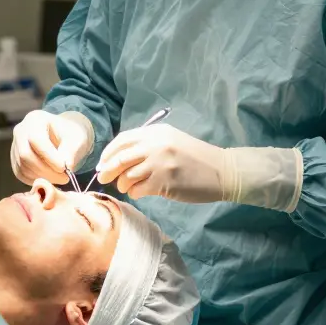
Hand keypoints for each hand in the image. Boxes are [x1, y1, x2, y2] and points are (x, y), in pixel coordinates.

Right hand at [10, 110, 93, 184]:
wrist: (63, 135)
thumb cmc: (70, 134)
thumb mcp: (77, 139)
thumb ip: (71, 152)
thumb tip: (66, 168)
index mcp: (35, 119)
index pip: (37, 140)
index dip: (50, 157)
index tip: (64, 169)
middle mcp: (21, 131)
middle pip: (25, 154)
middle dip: (45, 170)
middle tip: (64, 178)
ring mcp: (15, 145)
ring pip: (23, 166)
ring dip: (42, 177)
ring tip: (60, 178)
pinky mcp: (15, 159)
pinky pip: (21, 173)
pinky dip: (36, 179)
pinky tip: (50, 178)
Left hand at [96, 124, 228, 201]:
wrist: (222, 171)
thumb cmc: (195, 157)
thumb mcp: (171, 140)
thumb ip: (148, 144)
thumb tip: (119, 157)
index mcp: (156, 132)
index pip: (122, 140)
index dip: (108, 153)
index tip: (103, 163)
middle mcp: (155, 145)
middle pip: (120, 158)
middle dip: (107, 170)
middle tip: (103, 178)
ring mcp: (159, 164)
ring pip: (127, 175)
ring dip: (123, 183)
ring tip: (127, 186)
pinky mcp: (164, 182)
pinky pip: (138, 189)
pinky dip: (134, 192)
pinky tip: (140, 192)